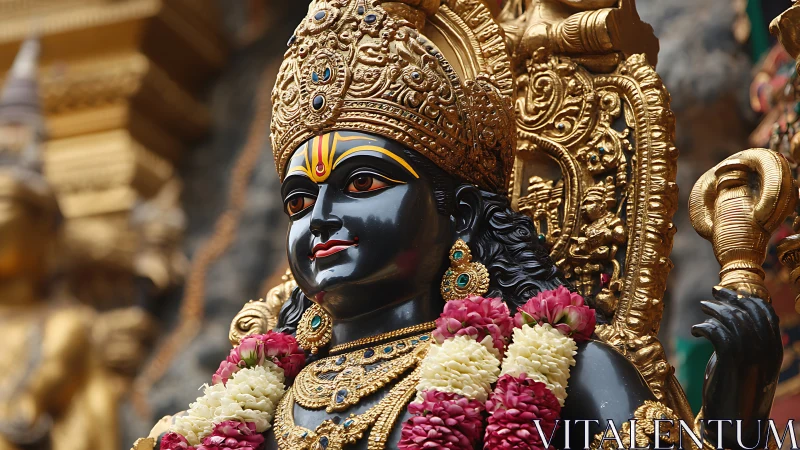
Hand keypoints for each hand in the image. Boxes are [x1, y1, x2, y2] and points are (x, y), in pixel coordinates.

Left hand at [691, 287, 781, 447]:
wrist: (732, 423)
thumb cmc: (733, 390)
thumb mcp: (743, 361)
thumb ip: (742, 341)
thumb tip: (730, 316)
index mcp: (773, 350)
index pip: (766, 314)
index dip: (747, 299)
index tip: (729, 292)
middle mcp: (766, 352)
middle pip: (748, 312)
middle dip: (730, 299)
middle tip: (713, 293)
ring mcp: (750, 357)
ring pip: (733, 320)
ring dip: (715, 310)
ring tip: (703, 309)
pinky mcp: (730, 364)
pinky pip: (718, 333)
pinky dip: (704, 326)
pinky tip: (696, 331)